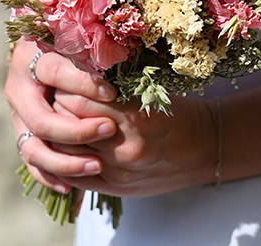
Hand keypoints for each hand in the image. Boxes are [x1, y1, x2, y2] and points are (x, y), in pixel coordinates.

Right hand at [5, 40, 118, 192]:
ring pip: (33, 149)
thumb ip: (91, 50)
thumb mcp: (78, 39)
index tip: (113, 93)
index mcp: (31, 59)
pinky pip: (32, 163)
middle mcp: (19, 89)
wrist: (45, 51)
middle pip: (41, 120)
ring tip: (96, 166)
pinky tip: (72, 188)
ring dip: (64, 162)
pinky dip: (50, 176)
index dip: (83, 84)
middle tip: (110, 130)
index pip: (54, 73)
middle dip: (77, 131)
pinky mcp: (23, 134)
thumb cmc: (71, 40)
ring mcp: (18, 116)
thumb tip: (117, 61)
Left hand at [51, 90, 219, 196]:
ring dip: (56, 131)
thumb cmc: (176, 112)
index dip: (65, 84)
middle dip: (56, 105)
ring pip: (64, 151)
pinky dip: (63, 158)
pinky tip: (65, 143)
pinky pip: (73, 175)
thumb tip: (75, 72)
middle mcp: (123, 146)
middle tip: (57, 92)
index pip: (77, 98)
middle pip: (66, 123)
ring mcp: (117, 171)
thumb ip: (114, 87)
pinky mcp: (114, 188)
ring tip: (60, 115)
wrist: (203, 148)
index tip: (65, 75)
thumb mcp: (149, 91)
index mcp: (133, 115)